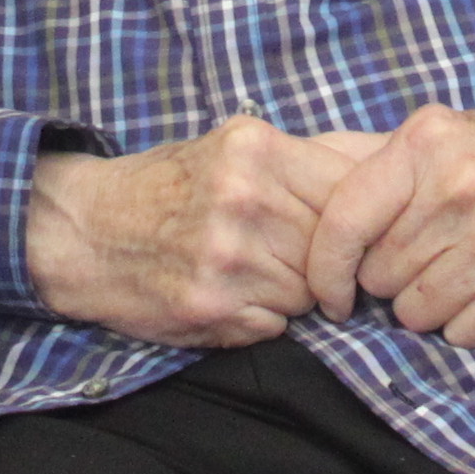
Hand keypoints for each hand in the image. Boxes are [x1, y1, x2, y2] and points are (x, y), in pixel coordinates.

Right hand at [24, 119, 360, 346]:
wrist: (86, 229)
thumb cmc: (168, 187)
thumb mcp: (232, 148)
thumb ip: (303, 162)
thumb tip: (388, 169)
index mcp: (257, 150)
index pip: (353, 191)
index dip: (357, 218)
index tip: (351, 230)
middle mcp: (246, 199)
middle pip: (336, 246)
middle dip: (325, 258)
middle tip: (291, 253)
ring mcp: (229, 258)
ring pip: (311, 292)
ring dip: (295, 292)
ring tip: (252, 272)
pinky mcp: (213, 308)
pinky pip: (277, 325)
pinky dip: (265, 318)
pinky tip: (232, 296)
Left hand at [300, 106, 474, 349]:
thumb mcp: (425, 136)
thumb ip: (356, 159)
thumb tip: (292, 189)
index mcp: (425, 144)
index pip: (345, 224)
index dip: (325, 270)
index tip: (331, 293)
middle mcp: (463, 187)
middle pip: (378, 276)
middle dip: (386, 275)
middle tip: (416, 254)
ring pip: (413, 313)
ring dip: (420, 302)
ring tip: (446, 269)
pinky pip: (458, 335)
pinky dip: (460, 323)